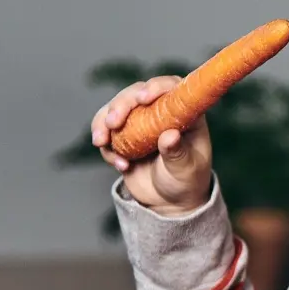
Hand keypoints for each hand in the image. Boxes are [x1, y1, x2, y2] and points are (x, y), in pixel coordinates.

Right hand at [90, 75, 213, 214]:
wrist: (169, 202)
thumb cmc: (186, 181)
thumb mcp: (186, 169)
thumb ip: (178, 153)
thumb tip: (169, 135)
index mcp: (183, 112)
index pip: (170, 87)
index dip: (155, 87)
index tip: (143, 98)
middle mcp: (159, 111)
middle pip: (134, 94)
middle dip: (120, 105)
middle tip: (113, 123)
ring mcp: (138, 122)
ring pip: (114, 109)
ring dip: (103, 122)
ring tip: (101, 142)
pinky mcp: (122, 136)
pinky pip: (105, 132)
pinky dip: (106, 146)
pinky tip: (120, 165)